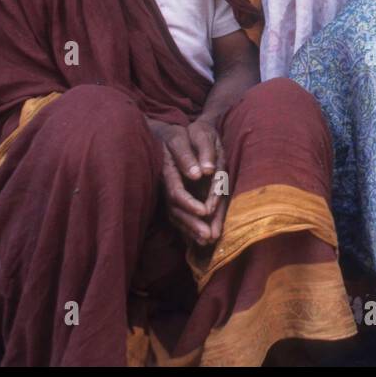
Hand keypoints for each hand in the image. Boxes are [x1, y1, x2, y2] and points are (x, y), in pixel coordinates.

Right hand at [150, 119, 225, 246]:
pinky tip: (200, 239)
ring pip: (177, 215)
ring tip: (208, 241)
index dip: (190, 204)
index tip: (205, 213)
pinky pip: (178, 216)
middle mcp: (166, 185)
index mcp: (168, 171)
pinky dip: (188, 228)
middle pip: (176, 209)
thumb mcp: (187, 137)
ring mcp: (168, 192)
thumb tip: (204, 172)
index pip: (176, 192)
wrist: (167, 136)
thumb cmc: (181, 134)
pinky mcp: (173, 198)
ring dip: (192, 229)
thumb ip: (194, 153)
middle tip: (209, 236)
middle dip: (192, 224)